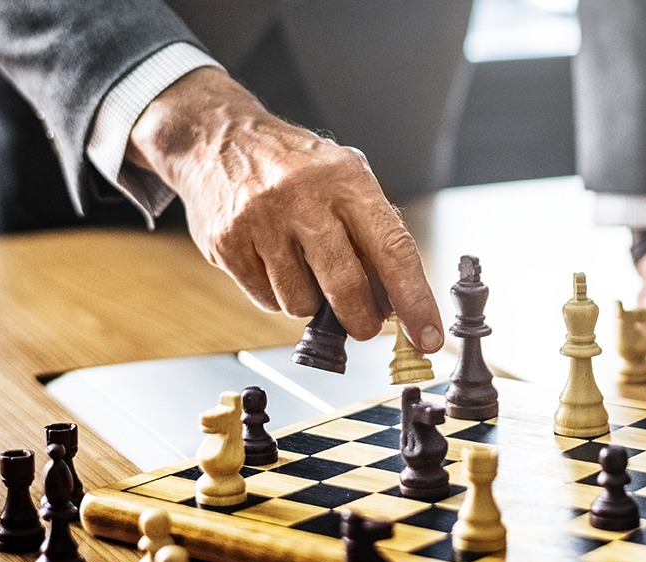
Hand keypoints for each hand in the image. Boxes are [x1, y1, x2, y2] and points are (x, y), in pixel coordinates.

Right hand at [126, 67, 443, 352]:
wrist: (217, 139)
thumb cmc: (296, 167)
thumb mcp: (346, 179)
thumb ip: (374, 233)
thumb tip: (397, 303)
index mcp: (347, 181)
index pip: (393, 251)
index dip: (415, 301)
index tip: (428, 337)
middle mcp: (305, 199)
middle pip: (347, 288)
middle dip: (361, 321)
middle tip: (364, 325)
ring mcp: (262, 222)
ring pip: (301, 304)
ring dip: (311, 303)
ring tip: (304, 269)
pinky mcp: (228, 245)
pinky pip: (266, 300)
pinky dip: (277, 294)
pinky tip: (274, 263)